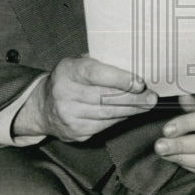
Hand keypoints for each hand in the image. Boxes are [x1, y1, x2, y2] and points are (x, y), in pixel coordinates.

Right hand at [12, 57, 155, 141]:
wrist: (43, 107)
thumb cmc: (70, 78)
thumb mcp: (79, 62)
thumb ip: (101, 62)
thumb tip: (134, 62)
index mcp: (67, 71)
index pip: (96, 74)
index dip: (120, 79)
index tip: (140, 83)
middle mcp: (64, 94)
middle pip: (105, 98)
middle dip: (133, 98)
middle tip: (152, 97)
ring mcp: (69, 116)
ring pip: (107, 114)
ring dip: (131, 110)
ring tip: (147, 105)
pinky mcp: (75, 132)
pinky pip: (104, 126)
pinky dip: (120, 119)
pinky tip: (130, 113)